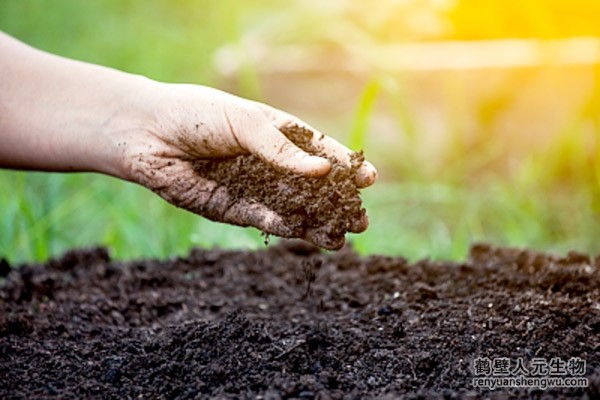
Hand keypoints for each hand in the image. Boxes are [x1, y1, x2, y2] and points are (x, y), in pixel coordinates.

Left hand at [123, 83, 377, 247]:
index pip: (319, 151)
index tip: (369, 178)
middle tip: (361, 219)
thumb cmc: (197, 115)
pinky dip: (284, 227)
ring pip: (292, 209)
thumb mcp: (245, 124)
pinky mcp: (231, 208)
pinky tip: (304, 233)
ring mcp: (252, 187)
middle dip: (337, 203)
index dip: (344, 165)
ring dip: (316, 223)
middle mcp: (269, 162)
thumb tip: (323, 169)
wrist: (147, 134)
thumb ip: (281, 149)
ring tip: (342, 239)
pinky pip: (263, 219)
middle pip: (311, 186)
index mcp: (276, 133)